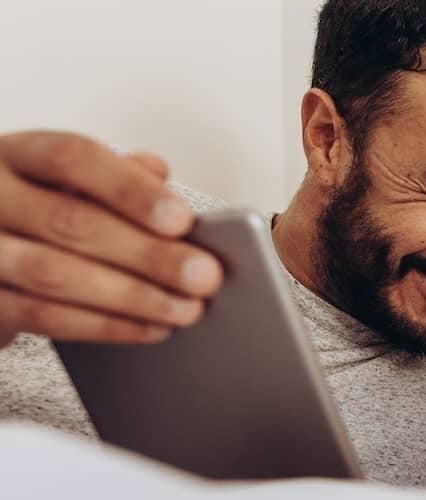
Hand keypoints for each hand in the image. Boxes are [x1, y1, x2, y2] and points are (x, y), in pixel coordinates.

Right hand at [0, 131, 222, 346]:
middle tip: (202, 276)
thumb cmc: (35, 207)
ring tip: (185, 309)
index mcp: (15, 155)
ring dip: (132, 296)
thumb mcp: (67, 179)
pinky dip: (104, 326)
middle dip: (146, 253)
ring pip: (53, 274)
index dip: (130, 189)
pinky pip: (42, 317)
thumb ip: (116, 173)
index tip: (182, 220)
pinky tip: (149, 327)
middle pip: (69, 221)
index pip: (72, 158)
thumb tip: (160, 175)